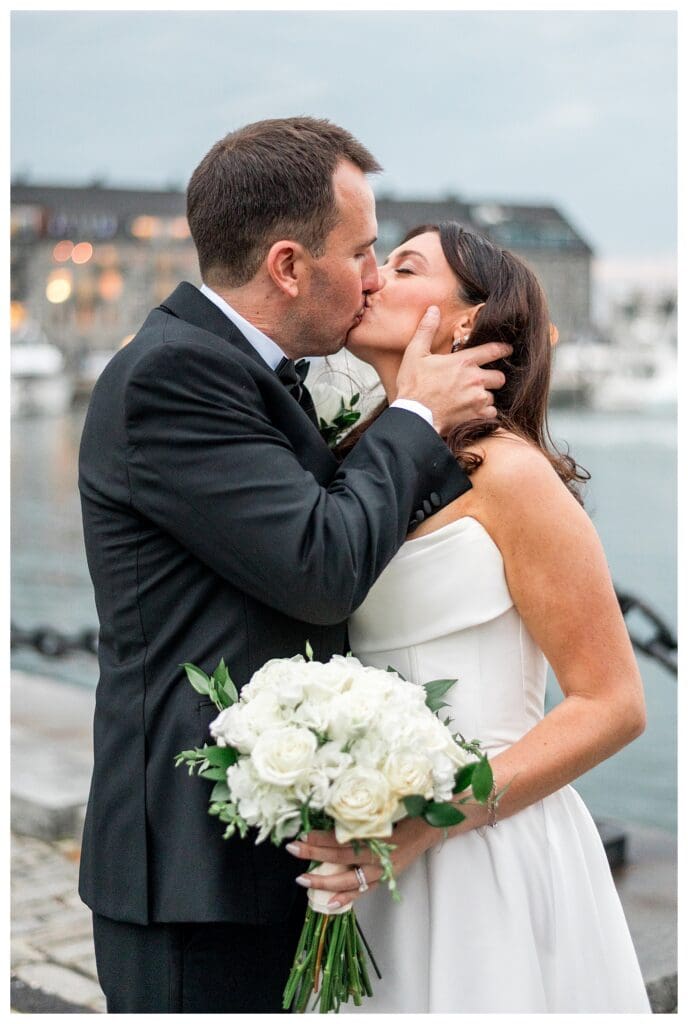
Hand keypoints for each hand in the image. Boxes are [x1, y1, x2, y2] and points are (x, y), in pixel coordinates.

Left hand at [286, 818, 438, 909]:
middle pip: (340, 856)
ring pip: (347, 879)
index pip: (343, 838)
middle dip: (314, 853)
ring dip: (323, 879)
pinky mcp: (384, 878)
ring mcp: (380, 870)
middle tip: (293, 849)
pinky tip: (330, 902)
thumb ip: (360, 816)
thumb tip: (331, 813)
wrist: (427, 829)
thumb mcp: (383, 810)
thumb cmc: (405, 815)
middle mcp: (377, 855)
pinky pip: (362, 891)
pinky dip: (346, 898)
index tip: (303, 833)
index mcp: (375, 834)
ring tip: (303, 878)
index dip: (321, 837)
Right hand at [395, 306, 511, 435]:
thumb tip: (433, 309)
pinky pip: (491, 413)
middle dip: (494, 377)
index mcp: (463, 361)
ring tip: (473, 397)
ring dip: (486, 396)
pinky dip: (485, 412)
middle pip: (500, 376)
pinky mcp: (476, 415)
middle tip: (484, 380)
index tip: (507, 350)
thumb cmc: (413, 386)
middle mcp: (475, 379)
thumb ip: (426, 330)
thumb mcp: (415, 354)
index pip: (493, 350)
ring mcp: (477, 398)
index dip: (503, 349)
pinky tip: (473, 411)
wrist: (414, 416)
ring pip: (494, 396)